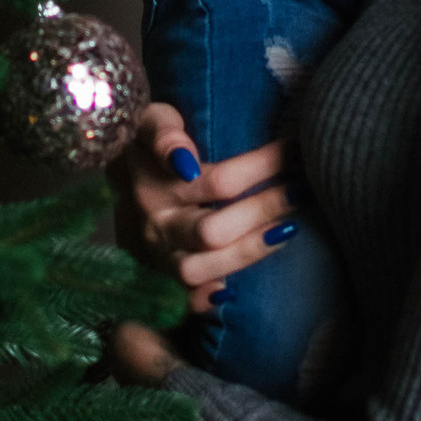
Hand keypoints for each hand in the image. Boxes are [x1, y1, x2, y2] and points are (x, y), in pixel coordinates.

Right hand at [110, 100, 301, 313]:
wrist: (118, 174)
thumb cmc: (146, 141)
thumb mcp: (149, 121)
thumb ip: (163, 132)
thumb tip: (184, 160)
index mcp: (153, 185)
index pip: (217, 182)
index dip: (261, 168)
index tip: (295, 151)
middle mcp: (156, 225)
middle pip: (214, 230)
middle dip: (264, 210)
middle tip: (301, 189)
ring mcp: (158, 256)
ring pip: (201, 268)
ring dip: (248, 251)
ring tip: (289, 228)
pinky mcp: (161, 278)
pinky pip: (183, 300)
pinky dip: (207, 299)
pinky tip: (236, 292)